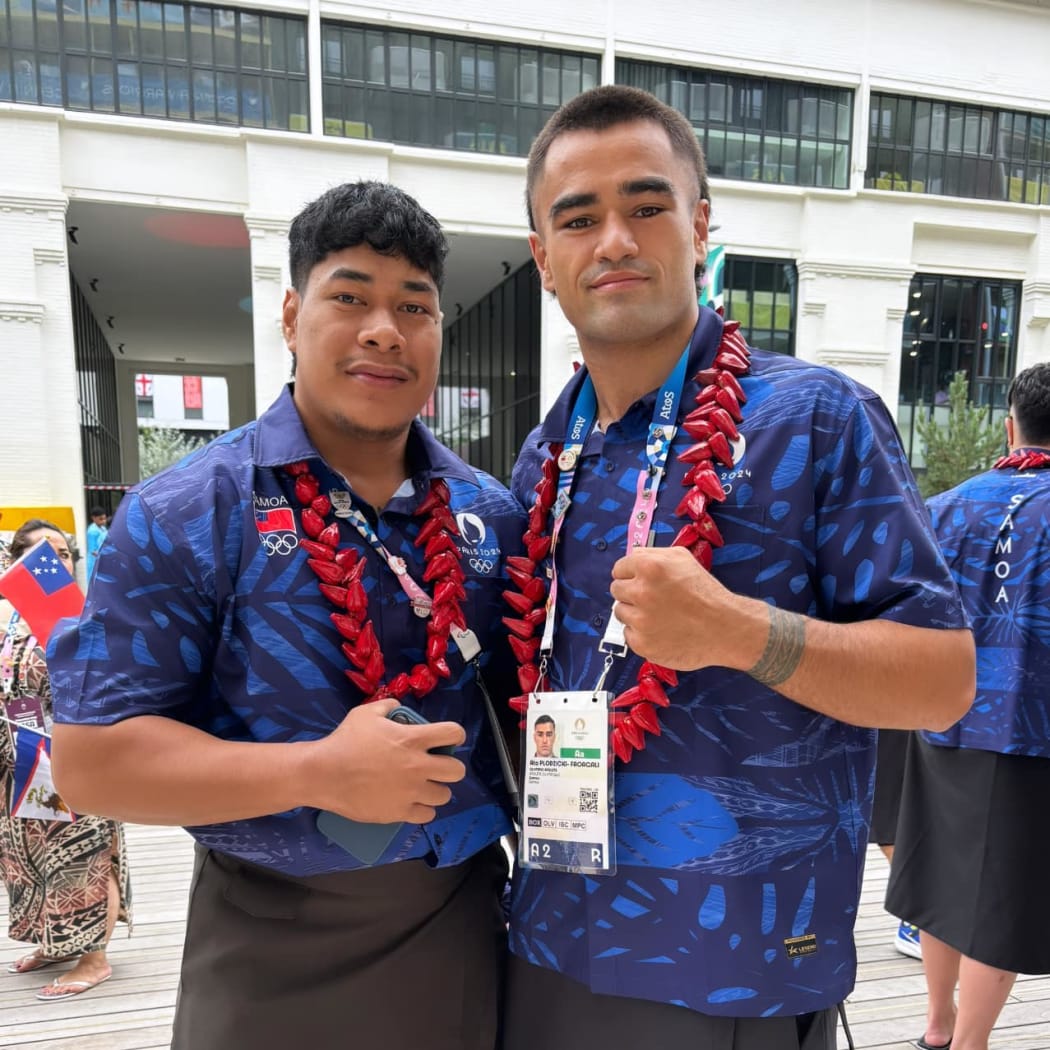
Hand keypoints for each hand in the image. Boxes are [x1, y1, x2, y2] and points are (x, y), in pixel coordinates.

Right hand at [307, 697, 466, 824]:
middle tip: (437, 766)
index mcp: (413, 739)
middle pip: (457, 770)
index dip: (454, 735)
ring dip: (436, 789)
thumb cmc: (344, 741)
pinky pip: (427, 815)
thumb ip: (388, 706)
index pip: (454, 733)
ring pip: (444, 795)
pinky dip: (422, 809)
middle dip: (450, 766)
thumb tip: (398, 707)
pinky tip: (413, 802)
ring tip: (424, 786)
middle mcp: (417, 766)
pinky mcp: (399, 812)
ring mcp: (410, 792)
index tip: (448, 739)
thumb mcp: (366, 713)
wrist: (322, 774)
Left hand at [609, 546, 749, 670]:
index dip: (631, 574)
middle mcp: (641, 592)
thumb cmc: (706, 592)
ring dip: (634, 613)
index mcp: (649, 567)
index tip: (640, 581)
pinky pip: (629, 634)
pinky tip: (660, 630)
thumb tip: (632, 558)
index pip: (619, 568)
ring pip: (620, 612)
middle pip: (616, 589)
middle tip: (651, 598)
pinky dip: (641, 633)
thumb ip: (652, 554)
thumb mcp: (682, 558)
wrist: (724, 628)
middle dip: (630, 592)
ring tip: (658, 615)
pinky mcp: (642, 643)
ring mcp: (640, 620)